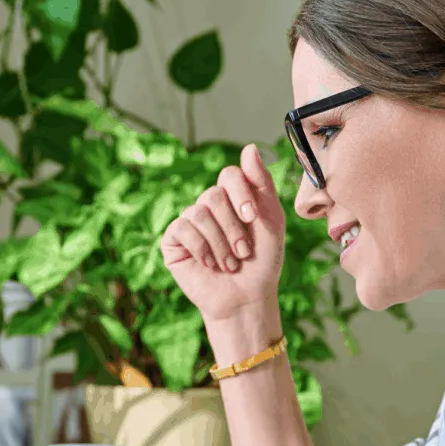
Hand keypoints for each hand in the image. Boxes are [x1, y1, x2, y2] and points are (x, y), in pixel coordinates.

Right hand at [160, 144, 284, 324]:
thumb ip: (262, 183)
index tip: (252, 217)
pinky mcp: (173, 240)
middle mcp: (208, 205)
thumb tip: (249, 147)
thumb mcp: (271, 219)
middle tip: (244, 252)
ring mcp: (189, 221)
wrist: (247, 298)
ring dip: (220, 243)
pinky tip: (210, 264)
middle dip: (233, 227)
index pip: (230, 174)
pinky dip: (202, 249)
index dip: (240, 193)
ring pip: (199, 213)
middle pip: (213, 195)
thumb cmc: (262, 261)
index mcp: (232, 197)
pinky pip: (183, 229)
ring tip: (230, 264)